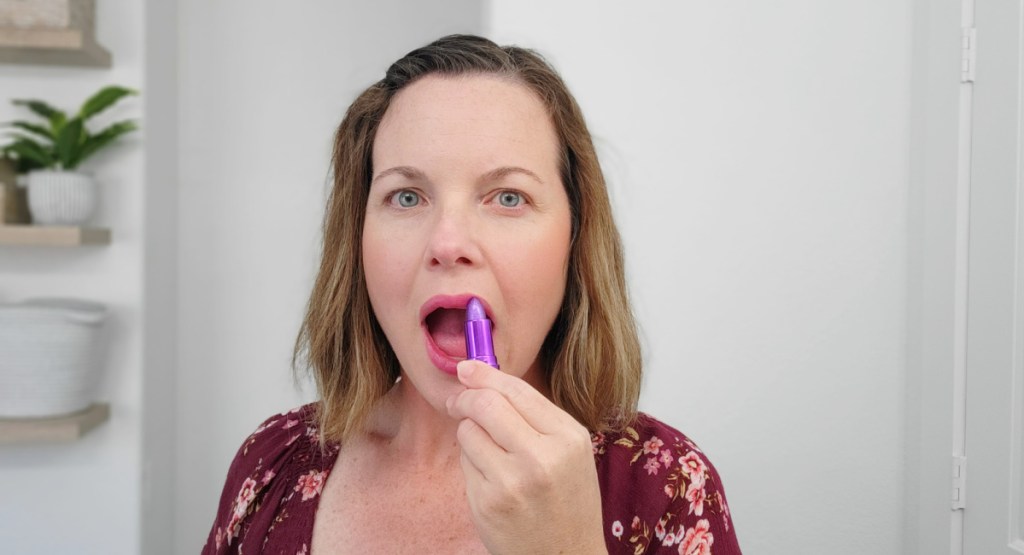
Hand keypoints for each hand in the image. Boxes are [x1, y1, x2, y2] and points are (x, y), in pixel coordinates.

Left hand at [446, 360, 607, 554]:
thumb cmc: (567, 502)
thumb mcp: (569, 453)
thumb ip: (534, 417)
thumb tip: (483, 378)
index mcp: (569, 437)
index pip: (517, 391)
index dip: (485, 374)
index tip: (467, 368)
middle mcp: (542, 457)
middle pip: (485, 404)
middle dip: (465, 397)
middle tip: (458, 401)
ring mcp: (512, 481)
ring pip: (469, 432)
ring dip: (470, 435)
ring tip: (492, 455)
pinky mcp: (488, 502)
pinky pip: (465, 464)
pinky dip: (472, 464)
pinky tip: (492, 481)